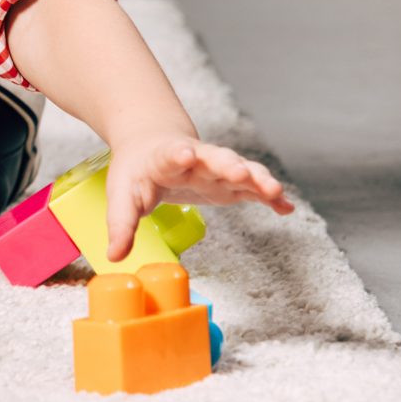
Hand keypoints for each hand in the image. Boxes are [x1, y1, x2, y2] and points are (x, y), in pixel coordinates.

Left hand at [101, 131, 292, 261]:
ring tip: (273, 191)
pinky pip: (253, 187)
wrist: (154, 144)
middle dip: (227, 164)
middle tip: (238, 171)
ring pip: (241, 169)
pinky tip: (285, 207)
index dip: (177, 154)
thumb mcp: (123, 196)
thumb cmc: (138, 172)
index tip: (184, 152)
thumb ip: (122, 225)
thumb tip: (115, 257)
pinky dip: (270, 196)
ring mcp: (217, 168)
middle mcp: (196, 158)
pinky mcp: (231, 182)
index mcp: (165, 157)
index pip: (171, 154)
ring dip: (257, 178)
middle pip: (214, 158)